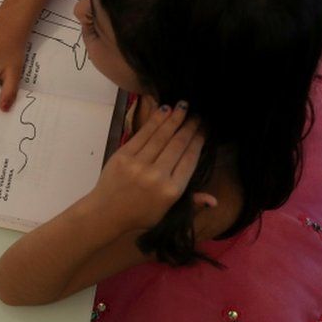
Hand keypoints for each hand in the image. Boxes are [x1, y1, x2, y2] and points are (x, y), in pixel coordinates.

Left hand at [85, 101, 205, 229]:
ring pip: (161, 136)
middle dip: (189, 126)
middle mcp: (157, 175)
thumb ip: (191, 203)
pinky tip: (164, 110)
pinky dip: (155, 120)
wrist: (106, 214)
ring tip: (183, 106)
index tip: (204, 129)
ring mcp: (139, 164)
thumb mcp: (168, 213)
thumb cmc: (139, 215)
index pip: (190, 159)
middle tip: (197, 114)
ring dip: (174, 118)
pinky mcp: (123, 156)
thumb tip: (215, 201)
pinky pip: (143, 134)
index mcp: (172, 190)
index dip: (198, 141)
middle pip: (177, 144)